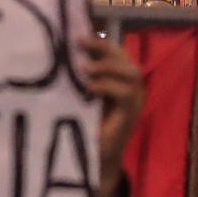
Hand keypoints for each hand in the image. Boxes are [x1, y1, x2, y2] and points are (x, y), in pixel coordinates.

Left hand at [83, 36, 144, 196]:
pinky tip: (89, 87)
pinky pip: (126, 93)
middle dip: (105, 48)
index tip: (78, 38)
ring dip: (108, 66)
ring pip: (132, 72)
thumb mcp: (80, 97)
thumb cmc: (83, 127)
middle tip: (80, 45)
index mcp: (119, 82)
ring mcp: (134, 102)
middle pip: (127, 59)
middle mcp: (131, 89)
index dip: (101, 43)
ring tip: (84, 68)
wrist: (93, 159)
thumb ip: (79, 79)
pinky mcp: (130, 115)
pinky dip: (107, 86)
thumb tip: (63, 55)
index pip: (118, 54)